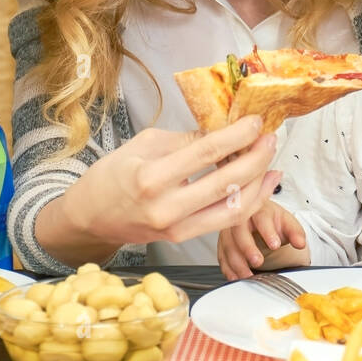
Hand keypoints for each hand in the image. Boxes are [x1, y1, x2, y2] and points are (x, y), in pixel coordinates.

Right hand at [57, 115, 282, 250]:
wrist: (90, 217)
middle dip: (256, 158)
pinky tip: (260, 185)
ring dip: (259, 184)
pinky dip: (248, 203)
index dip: (238, 135)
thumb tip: (222, 131)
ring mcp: (176, 228)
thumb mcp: (143, 144)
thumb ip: (185, 140)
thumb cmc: (112, 175)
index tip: (256, 121)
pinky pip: (224, 221)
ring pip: (233, 209)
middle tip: (270, 139)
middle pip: (227, 182)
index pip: (207, 152)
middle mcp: (166, 207)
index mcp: (151, 176)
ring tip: (271, 161)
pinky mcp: (183, 239)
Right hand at [217, 201, 306, 279]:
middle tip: (258, 262)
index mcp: (258, 209)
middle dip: (247, 247)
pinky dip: (227, 268)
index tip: (275, 245)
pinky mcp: (222, 244)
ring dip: (237, 262)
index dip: (267, 231)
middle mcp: (240, 218)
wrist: (257, 218)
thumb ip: (295, 232)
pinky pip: (221, 256)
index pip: (261, 217)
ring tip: (248, 275)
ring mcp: (229, 231)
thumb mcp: (286, 223)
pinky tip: (235, 277)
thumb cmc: (270, 220)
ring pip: (228, 245)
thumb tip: (300, 243)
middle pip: (239, 230)